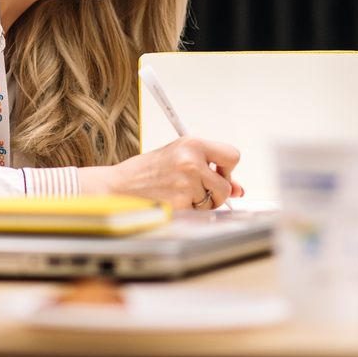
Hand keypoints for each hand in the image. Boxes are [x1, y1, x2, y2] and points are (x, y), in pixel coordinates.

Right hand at [78, 136, 242, 207]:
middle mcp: (191, 161)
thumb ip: (209, 169)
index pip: (232, 155)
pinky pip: (200, 212)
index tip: (218, 172)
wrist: (119, 186)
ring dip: (202, 203)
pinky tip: (173, 201)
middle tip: (196, 189)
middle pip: (226, 184)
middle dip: (216, 192)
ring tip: (180, 193)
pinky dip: (190, 211)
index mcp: (191, 144)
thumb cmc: (146, 173)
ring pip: (215, 201)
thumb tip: (238, 189)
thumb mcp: (178, 159)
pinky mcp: (181, 202)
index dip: (228, 168)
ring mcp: (187, 182)